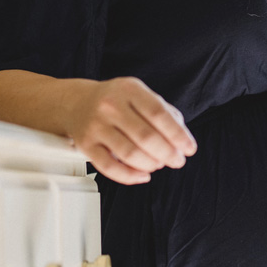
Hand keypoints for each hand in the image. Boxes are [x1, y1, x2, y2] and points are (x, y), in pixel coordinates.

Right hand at [60, 77, 196, 185]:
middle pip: (146, 137)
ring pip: (129, 154)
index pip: (158, 114)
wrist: (77, 102)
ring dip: (151, 164)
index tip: (189, 148)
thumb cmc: (115, 100)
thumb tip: (181, 137)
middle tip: (177, 160)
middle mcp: (110, 106)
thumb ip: (163, 111)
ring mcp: (96, 126)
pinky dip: (130, 176)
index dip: (177, 134)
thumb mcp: (139, 94)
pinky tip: (142, 175)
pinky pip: (109, 168)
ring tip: (159, 164)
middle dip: (168, 153)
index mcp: (129, 90)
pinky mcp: (86, 145)